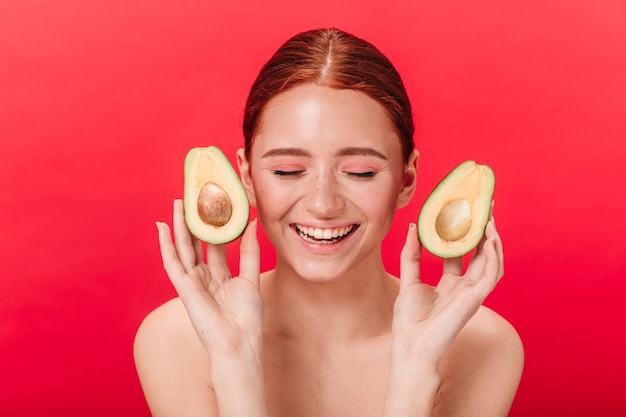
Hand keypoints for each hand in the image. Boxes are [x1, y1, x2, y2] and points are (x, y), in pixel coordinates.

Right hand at [156, 199, 262, 355]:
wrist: (238, 343)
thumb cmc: (246, 317)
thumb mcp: (250, 276)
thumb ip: (249, 250)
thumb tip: (251, 222)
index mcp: (221, 275)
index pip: (214, 244)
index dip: (214, 226)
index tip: (215, 205)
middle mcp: (205, 276)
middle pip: (196, 243)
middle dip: (193, 221)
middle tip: (192, 198)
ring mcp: (193, 281)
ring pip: (183, 248)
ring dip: (178, 226)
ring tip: (176, 204)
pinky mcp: (184, 287)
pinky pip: (172, 262)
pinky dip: (166, 245)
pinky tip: (162, 228)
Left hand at [392, 216, 503, 364]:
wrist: (411, 345)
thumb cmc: (409, 321)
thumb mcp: (408, 279)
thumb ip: (412, 254)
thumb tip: (414, 227)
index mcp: (450, 284)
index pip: (462, 254)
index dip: (464, 235)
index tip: (463, 214)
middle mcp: (465, 287)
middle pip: (479, 254)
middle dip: (484, 232)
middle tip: (485, 209)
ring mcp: (472, 293)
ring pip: (492, 262)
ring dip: (493, 241)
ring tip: (490, 220)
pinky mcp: (475, 299)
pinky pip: (491, 274)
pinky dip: (493, 256)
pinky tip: (489, 239)